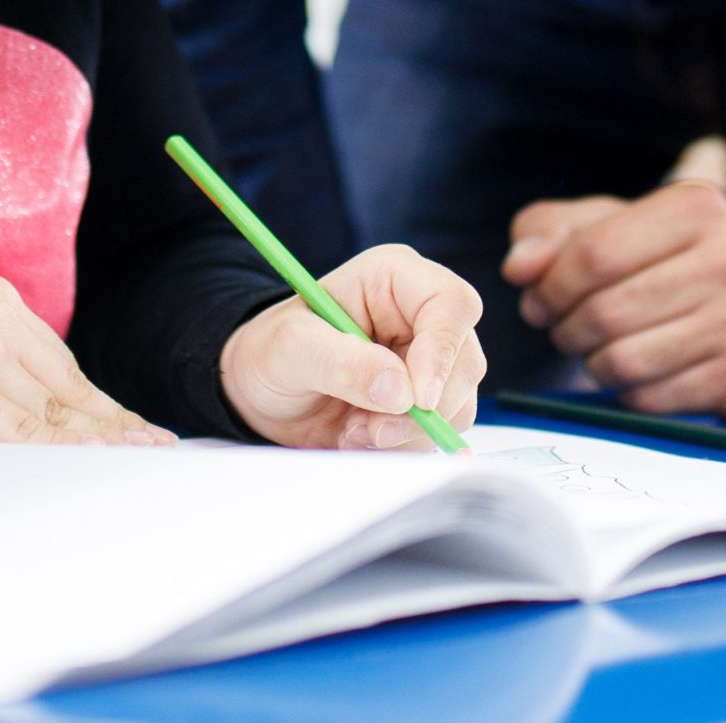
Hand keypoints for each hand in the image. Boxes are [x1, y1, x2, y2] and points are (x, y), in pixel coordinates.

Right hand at [0, 275, 172, 447]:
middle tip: (154, 444)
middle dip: (110, 422)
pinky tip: (98, 459)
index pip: (59, 361)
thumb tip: (63, 411)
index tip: (132, 424)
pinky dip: (65, 449)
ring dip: (98, 441)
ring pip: (52, 410)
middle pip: (64, 384)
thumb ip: (3, 363)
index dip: (97, 400)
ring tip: (137, 458)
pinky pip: (27, 430)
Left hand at [220, 245, 485, 449]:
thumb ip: (341, 363)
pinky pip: (438, 432)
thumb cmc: (271, 351)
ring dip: (407, 431)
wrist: (261, 390)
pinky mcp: (424, 401)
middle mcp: (421, 316)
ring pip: (457, 403)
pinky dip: (401, 445)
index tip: (418, 398)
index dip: (444, 350)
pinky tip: (359, 436)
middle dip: (422, 408)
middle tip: (370, 430)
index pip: (451, 303)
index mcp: (395, 279)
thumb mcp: (290, 349)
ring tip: (352, 430)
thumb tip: (400, 391)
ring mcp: (428, 360)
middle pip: (464, 360)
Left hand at [501, 185, 725, 411]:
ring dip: (591, 363)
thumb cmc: (671, 253)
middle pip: (605, 312)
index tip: (538, 299)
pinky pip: (651, 399)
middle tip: (563, 327)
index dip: (550, 285)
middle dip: (565, 328)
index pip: (594, 255)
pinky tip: (635, 368)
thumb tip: (519, 268)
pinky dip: (626, 390)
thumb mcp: (613, 221)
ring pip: (623, 361)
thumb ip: (551, 233)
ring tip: (596, 347)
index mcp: (695, 207)